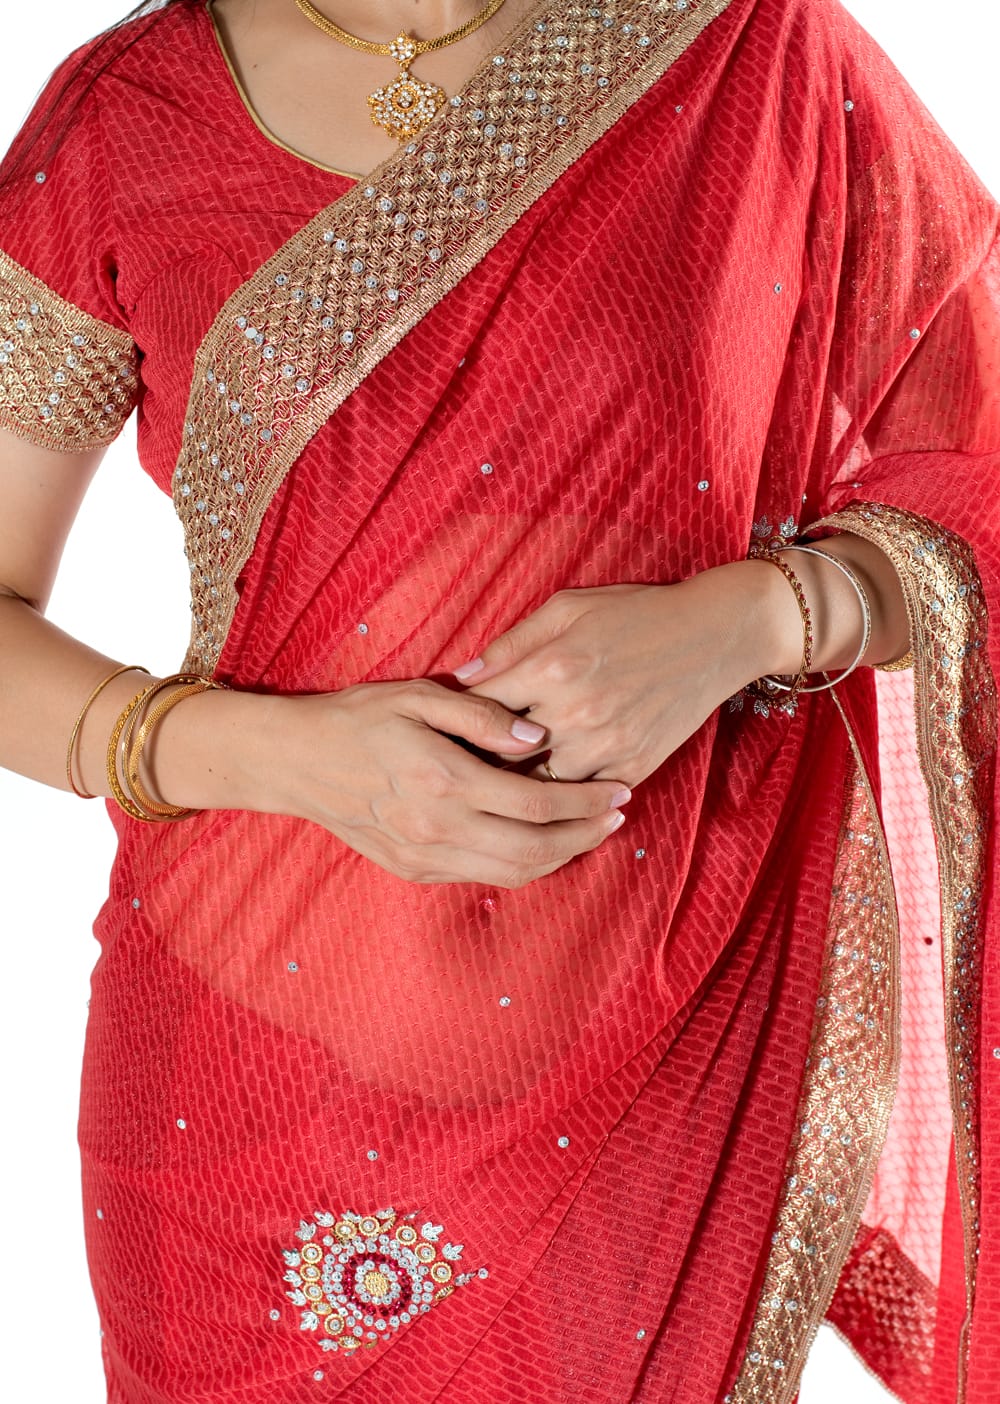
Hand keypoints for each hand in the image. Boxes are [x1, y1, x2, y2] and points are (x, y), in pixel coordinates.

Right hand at [232, 679, 629, 887]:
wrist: (297, 761)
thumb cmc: (359, 718)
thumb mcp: (417, 695)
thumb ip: (480, 714)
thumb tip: (535, 737)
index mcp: (444, 779)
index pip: (536, 803)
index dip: (586, 802)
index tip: (619, 790)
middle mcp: (438, 827)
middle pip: (535, 850)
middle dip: (586, 835)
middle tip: (619, 816)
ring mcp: (425, 856)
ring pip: (513, 874)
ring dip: (560, 858)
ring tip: (590, 833)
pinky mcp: (415, 871)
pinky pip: (483, 878)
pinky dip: (523, 866)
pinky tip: (541, 842)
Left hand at [452, 570, 775, 786]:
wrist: (714, 635)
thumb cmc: (636, 613)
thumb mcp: (568, 607)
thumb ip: (512, 642)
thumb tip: (463, 675)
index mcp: (552, 666)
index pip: (480, 706)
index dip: (455, 719)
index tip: (443, 727)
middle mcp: (576, 712)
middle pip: (502, 754)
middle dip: (476, 758)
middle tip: (455, 763)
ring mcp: (607, 746)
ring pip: (537, 785)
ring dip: (515, 783)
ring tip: (494, 780)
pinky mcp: (633, 767)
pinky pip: (581, 797)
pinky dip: (560, 795)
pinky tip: (544, 788)